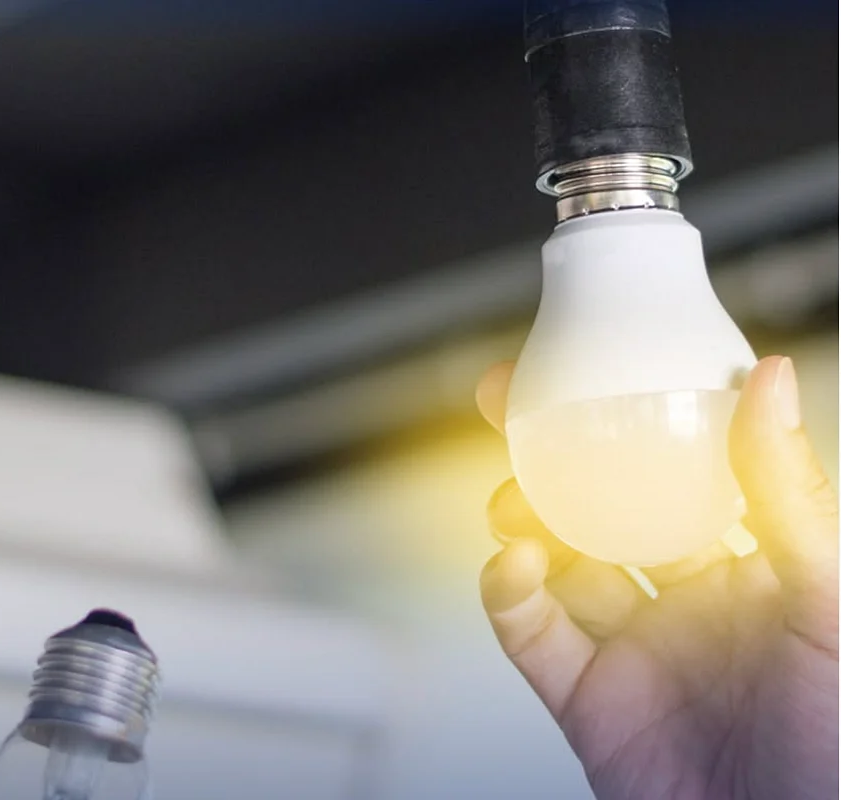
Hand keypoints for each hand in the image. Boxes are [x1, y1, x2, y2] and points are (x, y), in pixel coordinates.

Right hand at [477, 356, 838, 799]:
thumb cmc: (839, 747)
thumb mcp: (831, 603)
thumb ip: (788, 495)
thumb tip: (767, 381)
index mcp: (747, 567)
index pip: (675, 471)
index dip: (627, 416)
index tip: (588, 368)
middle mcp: (684, 601)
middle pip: (598, 507)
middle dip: (548, 456)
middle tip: (502, 406)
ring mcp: (632, 649)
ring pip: (554, 563)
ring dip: (521, 523)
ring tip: (512, 505)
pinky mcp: (588, 700)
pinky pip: (533, 635)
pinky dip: (510, 596)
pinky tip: (512, 571)